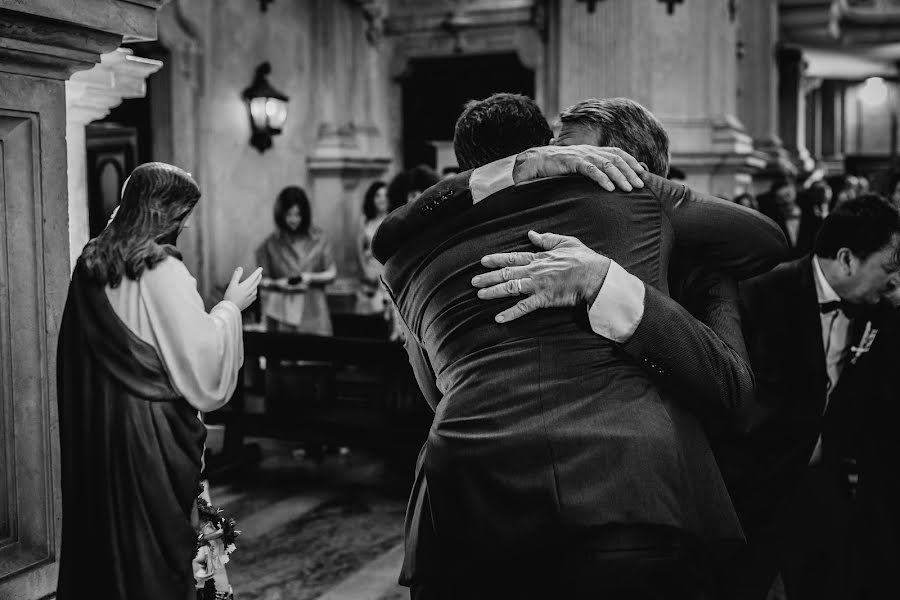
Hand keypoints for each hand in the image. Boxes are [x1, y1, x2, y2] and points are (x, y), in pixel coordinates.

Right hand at [224, 266, 262, 310]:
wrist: (231, 308)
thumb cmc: (230, 295)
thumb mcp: (232, 284)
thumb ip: (236, 275)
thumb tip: (240, 268)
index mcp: (247, 285)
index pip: (254, 277)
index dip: (257, 272)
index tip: (261, 268)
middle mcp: (251, 290)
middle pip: (256, 282)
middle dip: (258, 277)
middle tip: (260, 273)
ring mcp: (251, 296)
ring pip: (255, 288)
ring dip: (256, 284)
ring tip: (255, 282)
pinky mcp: (250, 301)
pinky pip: (254, 295)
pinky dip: (254, 291)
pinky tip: (252, 292)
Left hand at [471, 231, 610, 322]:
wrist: (595, 276)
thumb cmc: (583, 259)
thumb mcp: (565, 241)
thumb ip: (546, 239)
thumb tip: (531, 234)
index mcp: (538, 258)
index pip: (512, 258)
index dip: (496, 259)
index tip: (482, 261)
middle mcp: (534, 271)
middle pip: (506, 273)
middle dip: (488, 277)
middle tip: (473, 281)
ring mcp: (537, 285)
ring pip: (510, 288)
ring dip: (493, 292)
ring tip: (479, 295)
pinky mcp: (544, 299)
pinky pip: (524, 307)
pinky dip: (510, 313)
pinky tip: (498, 318)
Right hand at [513, 145, 645, 191]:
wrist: (534, 161)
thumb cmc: (554, 167)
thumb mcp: (577, 166)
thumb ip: (591, 169)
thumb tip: (605, 179)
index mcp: (592, 150)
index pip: (617, 153)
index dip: (631, 161)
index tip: (642, 172)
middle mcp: (589, 150)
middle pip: (616, 159)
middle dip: (630, 171)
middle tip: (640, 184)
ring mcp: (581, 155)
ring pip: (607, 164)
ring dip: (620, 176)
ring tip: (629, 188)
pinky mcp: (572, 162)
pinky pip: (591, 170)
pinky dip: (602, 178)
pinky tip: (610, 188)